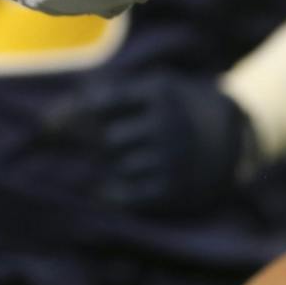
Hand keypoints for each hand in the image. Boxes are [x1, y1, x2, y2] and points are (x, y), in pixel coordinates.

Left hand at [46, 70, 255, 215]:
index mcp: (160, 94)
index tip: (49, 124)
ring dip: (114, 164)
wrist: (236, 140)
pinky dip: (114, 192)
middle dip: (92, 142)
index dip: (71, 115)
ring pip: (119, 166)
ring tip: (130, 157)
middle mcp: (169, 125)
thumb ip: (109, 96)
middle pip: (107, 139)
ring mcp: (175, 159)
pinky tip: (109, 188)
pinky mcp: (177, 190)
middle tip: (85, 143)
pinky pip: (129, 195)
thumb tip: (51, 118)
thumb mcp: (155, 89)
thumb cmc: (179, 108)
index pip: (101, 106)